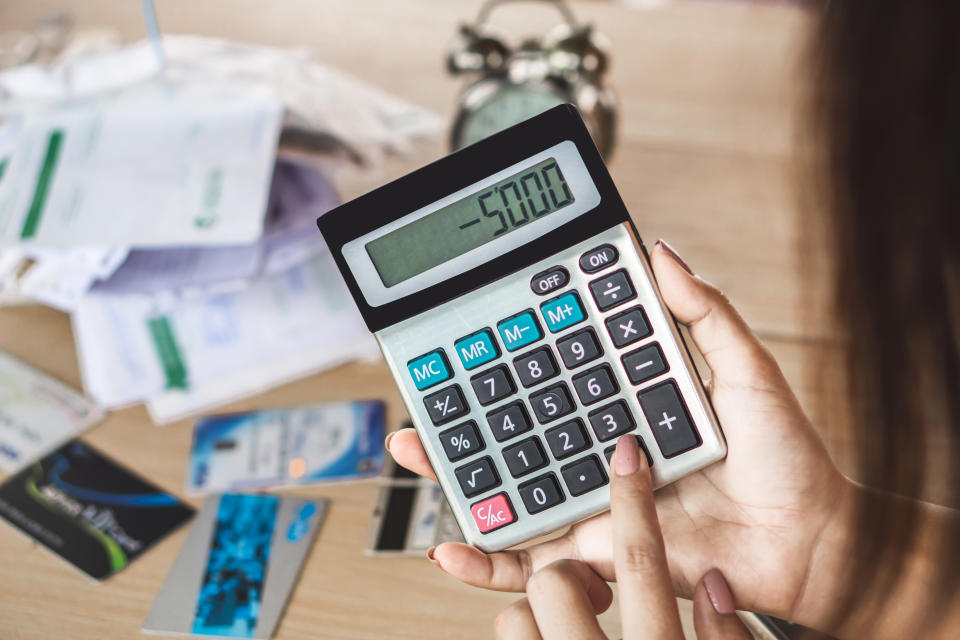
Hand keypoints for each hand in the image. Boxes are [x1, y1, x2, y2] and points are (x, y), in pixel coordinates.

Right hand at [389, 240, 852, 628]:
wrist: (809, 543)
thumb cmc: (788, 459)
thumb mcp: (744, 370)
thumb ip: (703, 312)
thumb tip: (659, 253)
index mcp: (629, 402)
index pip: (557, 371)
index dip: (514, 350)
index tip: (475, 328)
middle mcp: (602, 448)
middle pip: (517, 425)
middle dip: (462, 408)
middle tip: (423, 387)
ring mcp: (595, 500)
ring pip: (509, 486)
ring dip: (454, 472)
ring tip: (413, 449)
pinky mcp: (597, 553)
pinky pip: (532, 562)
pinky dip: (487, 561)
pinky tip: (450, 547)